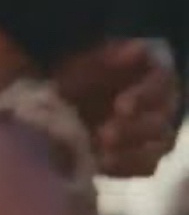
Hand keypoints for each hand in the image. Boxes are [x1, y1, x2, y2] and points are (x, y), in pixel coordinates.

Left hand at [55, 39, 178, 176]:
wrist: (51, 110)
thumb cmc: (71, 80)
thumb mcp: (80, 68)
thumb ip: (106, 60)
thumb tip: (138, 48)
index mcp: (149, 71)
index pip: (162, 81)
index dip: (145, 95)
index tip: (121, 107)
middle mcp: (162, 100)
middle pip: (163, 118)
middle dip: (134, 129)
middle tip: (104, 135)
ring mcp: (157, 130)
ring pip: (161, 144)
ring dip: (131, 151)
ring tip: (100, 152)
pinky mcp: (145, 156)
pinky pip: (147, 166)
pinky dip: (124, 166)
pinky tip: (101, 163)